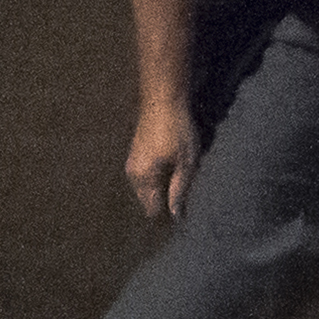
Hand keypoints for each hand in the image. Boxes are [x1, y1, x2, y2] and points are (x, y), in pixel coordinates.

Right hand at [126, 96, 200, 218]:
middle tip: (183, 204)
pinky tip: (170, 174)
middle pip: (146, 200)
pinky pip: (144, 176)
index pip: (151, 209)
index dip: (166, 216)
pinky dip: (156, 180)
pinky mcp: (135, 153)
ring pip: (144, 188)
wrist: (162, 100)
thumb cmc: (177, 130)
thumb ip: (179, 190)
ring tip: (177, 189)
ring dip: (159, 191)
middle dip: (162, 205)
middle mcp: (132, 174)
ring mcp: (131, 162)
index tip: (182, 218)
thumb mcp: (186, 163)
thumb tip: (175, 215)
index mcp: (143, 178)